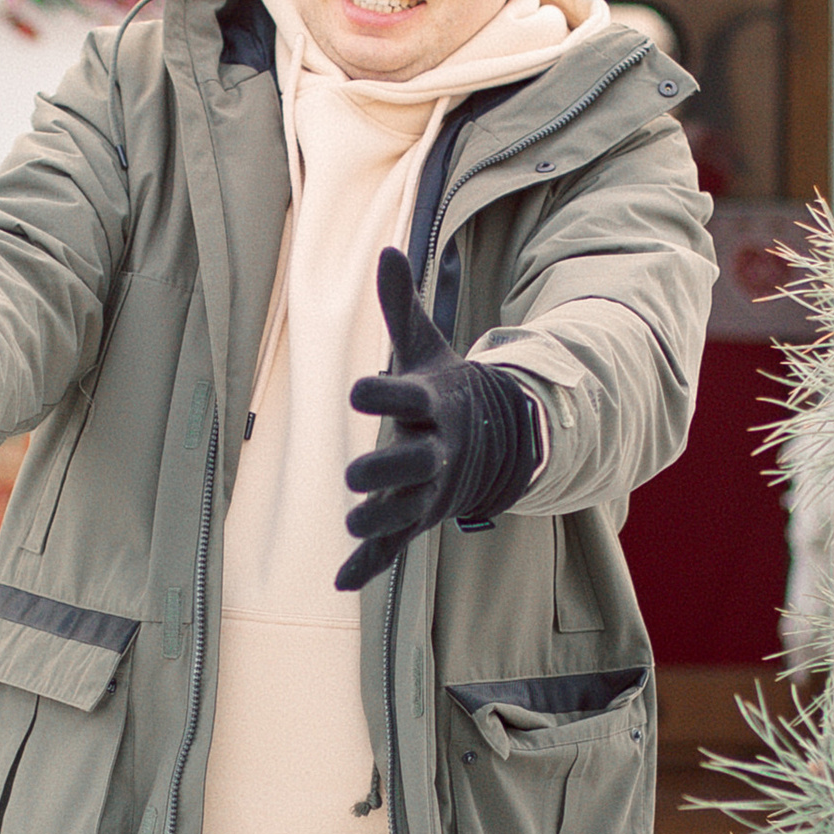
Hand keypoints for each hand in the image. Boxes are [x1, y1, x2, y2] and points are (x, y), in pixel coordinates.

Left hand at [336, 248, 541, 593]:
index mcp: (433, 404)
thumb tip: (386, 251)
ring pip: (405, 510)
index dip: (384, 393)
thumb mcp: (426, 346)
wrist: (493, 441)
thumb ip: (401, 305)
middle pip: (413, 462)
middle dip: (387, 470)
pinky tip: (339, 582)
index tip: (357, 389)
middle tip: (354, 474)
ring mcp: (429, 490)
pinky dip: (369, 565)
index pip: (408, 397)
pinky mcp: (419, 518)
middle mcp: (435, 450)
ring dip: (379, 521)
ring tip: (351, 524)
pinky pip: (393, 547)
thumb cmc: (445, 388)